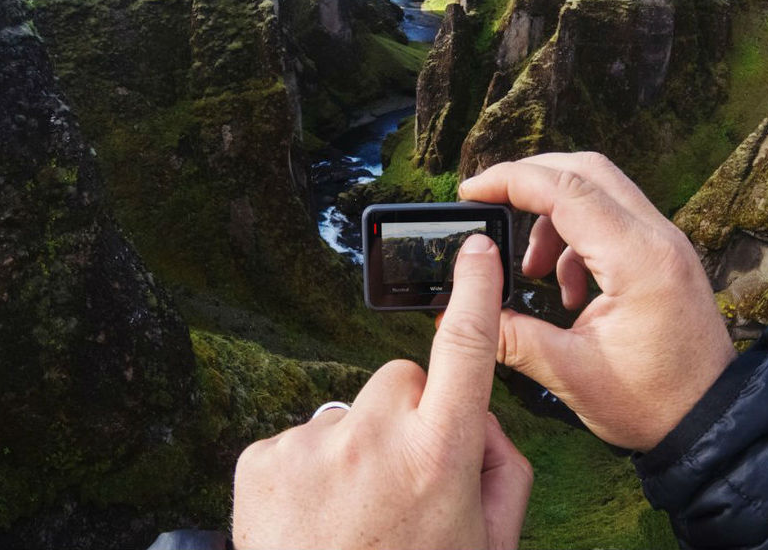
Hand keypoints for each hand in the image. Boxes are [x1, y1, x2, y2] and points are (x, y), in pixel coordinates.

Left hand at [232, 234, 532, 549]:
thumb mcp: (491, 543)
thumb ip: (503, 466)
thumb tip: (476, 415)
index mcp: (440, 453)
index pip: (465, 347)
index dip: (475, 289)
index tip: (477, 248)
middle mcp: (375, 436)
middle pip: (402, 377)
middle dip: (410, 412)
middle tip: (402, 478)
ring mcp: (313, 442)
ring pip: (351, 408)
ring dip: (358, 443)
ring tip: (352, 511)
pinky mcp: (264, 457)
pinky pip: (303, 435)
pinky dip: (312, 465)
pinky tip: (315, 516)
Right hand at [459, 152, 735, 451]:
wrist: (714, 422)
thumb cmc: (653, 403)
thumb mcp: (570, 373)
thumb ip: (511, 335)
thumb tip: (461, 311)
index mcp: (639, 259)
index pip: (565, 190)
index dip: (510, 181)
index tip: (470, 192)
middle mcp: (658, 237)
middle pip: (585, 170)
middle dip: (530, 179)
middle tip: (490, 205)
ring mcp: (666, 242)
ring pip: (599, 190)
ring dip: (553, 215)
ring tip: (532, 270)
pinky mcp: (664, 255)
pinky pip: (613, 218)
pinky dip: (576, 237)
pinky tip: (566, 289)